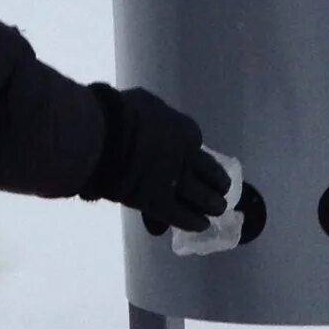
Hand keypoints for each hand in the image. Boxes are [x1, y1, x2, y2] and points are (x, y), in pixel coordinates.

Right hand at [82, 86, 232, 234]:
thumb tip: (152, 114)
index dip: (196, 154)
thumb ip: (155, 113)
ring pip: (203, 197)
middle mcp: (187, 156)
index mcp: (184, 130)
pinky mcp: (160, 203)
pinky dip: (193, 222)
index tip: (198, 160)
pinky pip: (182, 216)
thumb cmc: (119, 112)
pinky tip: (201, 225)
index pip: (196, 143)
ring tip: (218, 209)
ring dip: (213, 204)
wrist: (105, 135)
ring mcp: (176, 181)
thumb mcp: (145, 103)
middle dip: (218, 183)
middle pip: (210, 173)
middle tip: (223, 189)